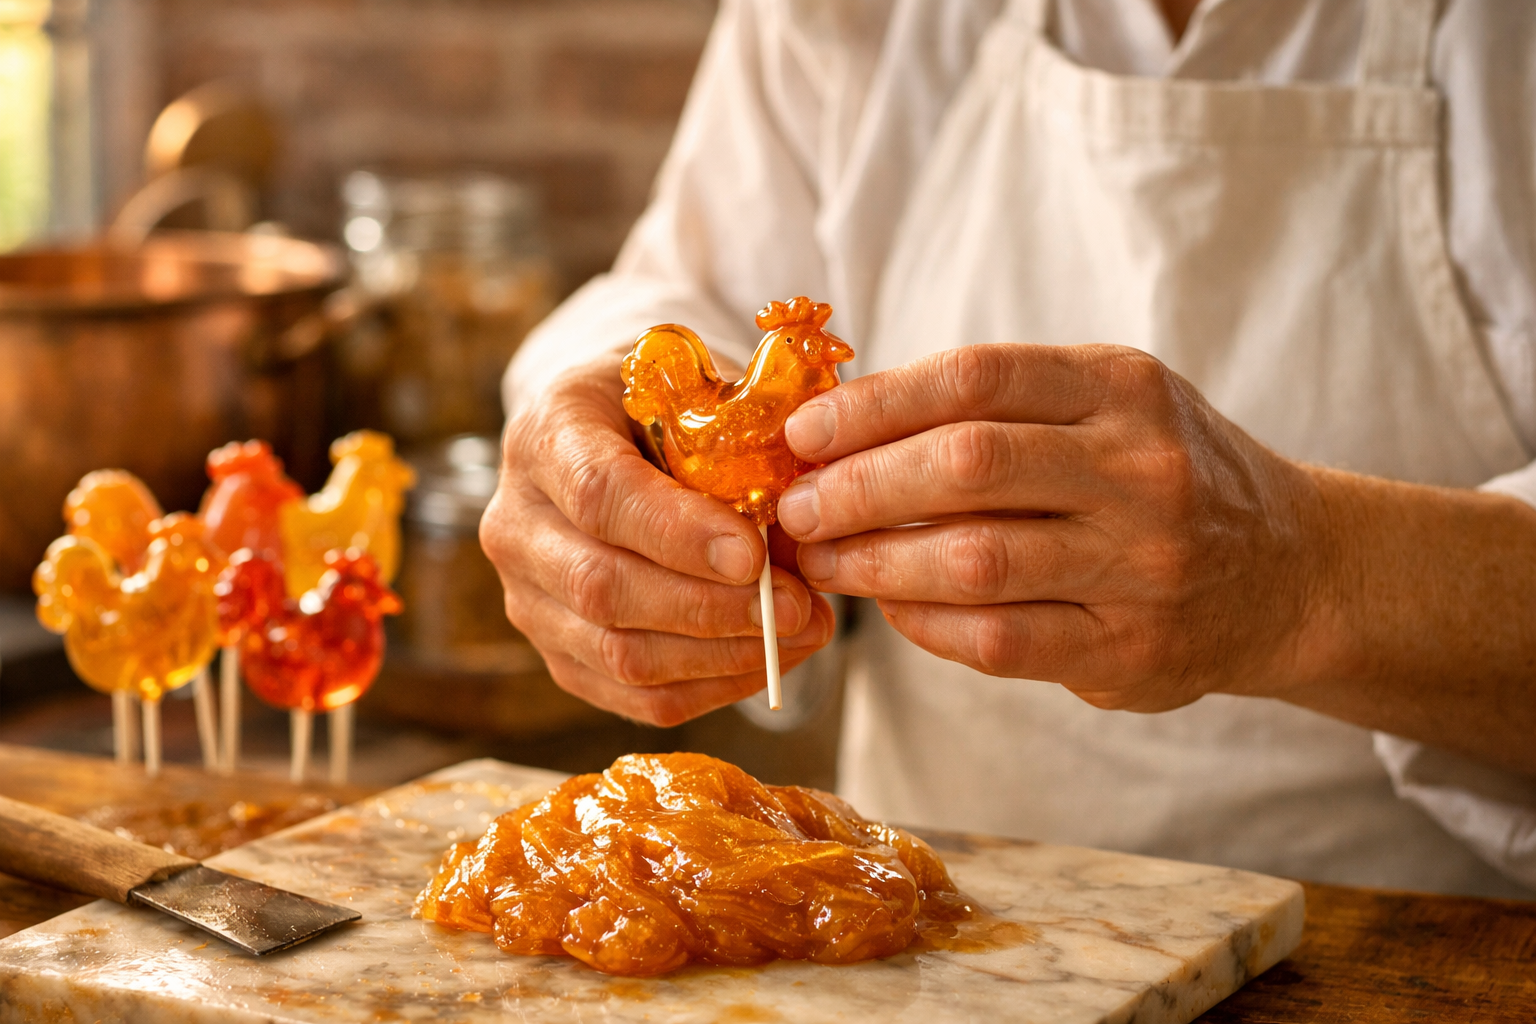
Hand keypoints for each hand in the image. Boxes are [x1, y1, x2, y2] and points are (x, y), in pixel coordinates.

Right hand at [481, 353, 834, 725]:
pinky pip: (634, 696)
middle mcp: (518, 522)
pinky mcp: (557, 655)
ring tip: (799, 632)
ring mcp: (528, 598)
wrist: (610, 440)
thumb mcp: (695, 392)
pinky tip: (768, 659)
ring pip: (619, 653)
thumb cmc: (663, 410)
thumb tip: (800, 521)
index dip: (677, 532)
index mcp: (547, 435)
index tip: (752, 554)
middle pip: (602, 586)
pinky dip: (711, 687)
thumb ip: (736, 440)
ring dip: (721, 655)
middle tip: (795, 606)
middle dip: (711, 607)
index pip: (599, 493)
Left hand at [775, 344, 1324, 712]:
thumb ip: (1000, 407)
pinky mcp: (1132, 650)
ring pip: (974, 561)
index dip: (872, 405)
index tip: (804, 432)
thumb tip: (845, 425)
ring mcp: (1143, 565)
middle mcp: (1141, 469)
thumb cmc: (1165, 474)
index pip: (975, 379)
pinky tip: (891, 610)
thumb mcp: (1108, 405)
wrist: (1292, 571)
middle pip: (966, 466)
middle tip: (795, 508)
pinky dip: (927, 626)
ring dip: (876, 564)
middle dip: (859, 487)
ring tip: (822, 561)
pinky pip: (999, 640)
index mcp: (1123, 387)